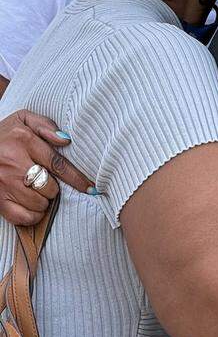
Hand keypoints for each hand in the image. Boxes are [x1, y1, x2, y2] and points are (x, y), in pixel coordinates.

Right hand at [0, 110, 94, 224]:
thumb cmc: (3, 133)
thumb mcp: (23, 119)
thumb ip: (46, 125)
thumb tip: (66, 140)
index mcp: (23, 140)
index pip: (58, 163)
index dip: (77, 178)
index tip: (90, 188)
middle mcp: (13, 163)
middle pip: (50, 186)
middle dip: (54, 188)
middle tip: (48, 182)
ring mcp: (3, 183)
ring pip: (38, 203)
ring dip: (44, 201)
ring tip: (38, 191)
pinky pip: (21, 217)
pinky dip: (32, 216)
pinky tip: (32, 207)